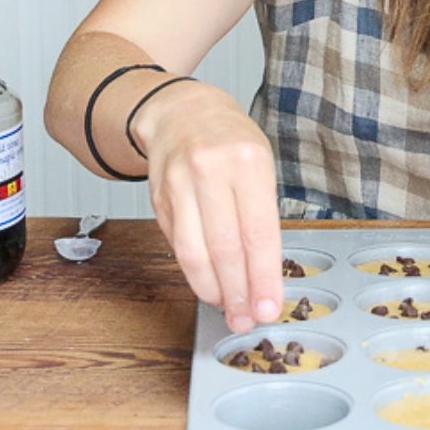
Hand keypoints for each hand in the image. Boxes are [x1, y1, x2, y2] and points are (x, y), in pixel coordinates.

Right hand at [132, 80, 283, 332]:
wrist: (181, 111)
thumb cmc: (231, 140)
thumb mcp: (260, 162)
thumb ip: (261, 212)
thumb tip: (264, 273)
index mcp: (248, 161)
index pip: (258, 232)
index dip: (264, 276)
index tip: (271, 306)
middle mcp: (211, 170)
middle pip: (226, 247)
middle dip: (239, 292)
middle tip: (249, 318)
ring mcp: (179, 184)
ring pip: (195, 253)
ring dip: (213, 290)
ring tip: (229, 310)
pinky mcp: (157, 198)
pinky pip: (177, 245)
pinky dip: (194, 272)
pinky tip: (209, 285)